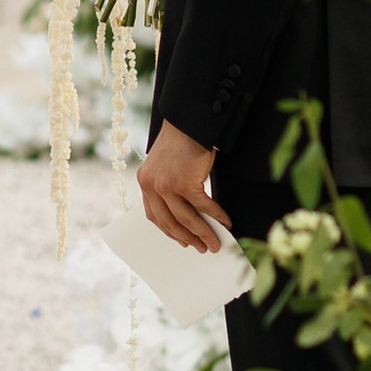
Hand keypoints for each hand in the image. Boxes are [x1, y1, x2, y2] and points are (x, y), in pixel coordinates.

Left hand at [136, 122, 231, 256]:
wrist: (188, 122)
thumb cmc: (180, 142)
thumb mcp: (165, 166)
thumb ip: (167, 187)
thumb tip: (187, 216)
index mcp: (144, 182)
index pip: (154, 215)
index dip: (169, 231)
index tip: (181, 241)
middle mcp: (152, 185)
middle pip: (170, 222)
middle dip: (187, 238)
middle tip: (202, 248)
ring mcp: (167, 185)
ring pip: (187, 219)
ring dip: (203, 234)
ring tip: (215, 243)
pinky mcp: (185, 183)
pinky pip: (204, 206)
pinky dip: (216, 216)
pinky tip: (225, 222)